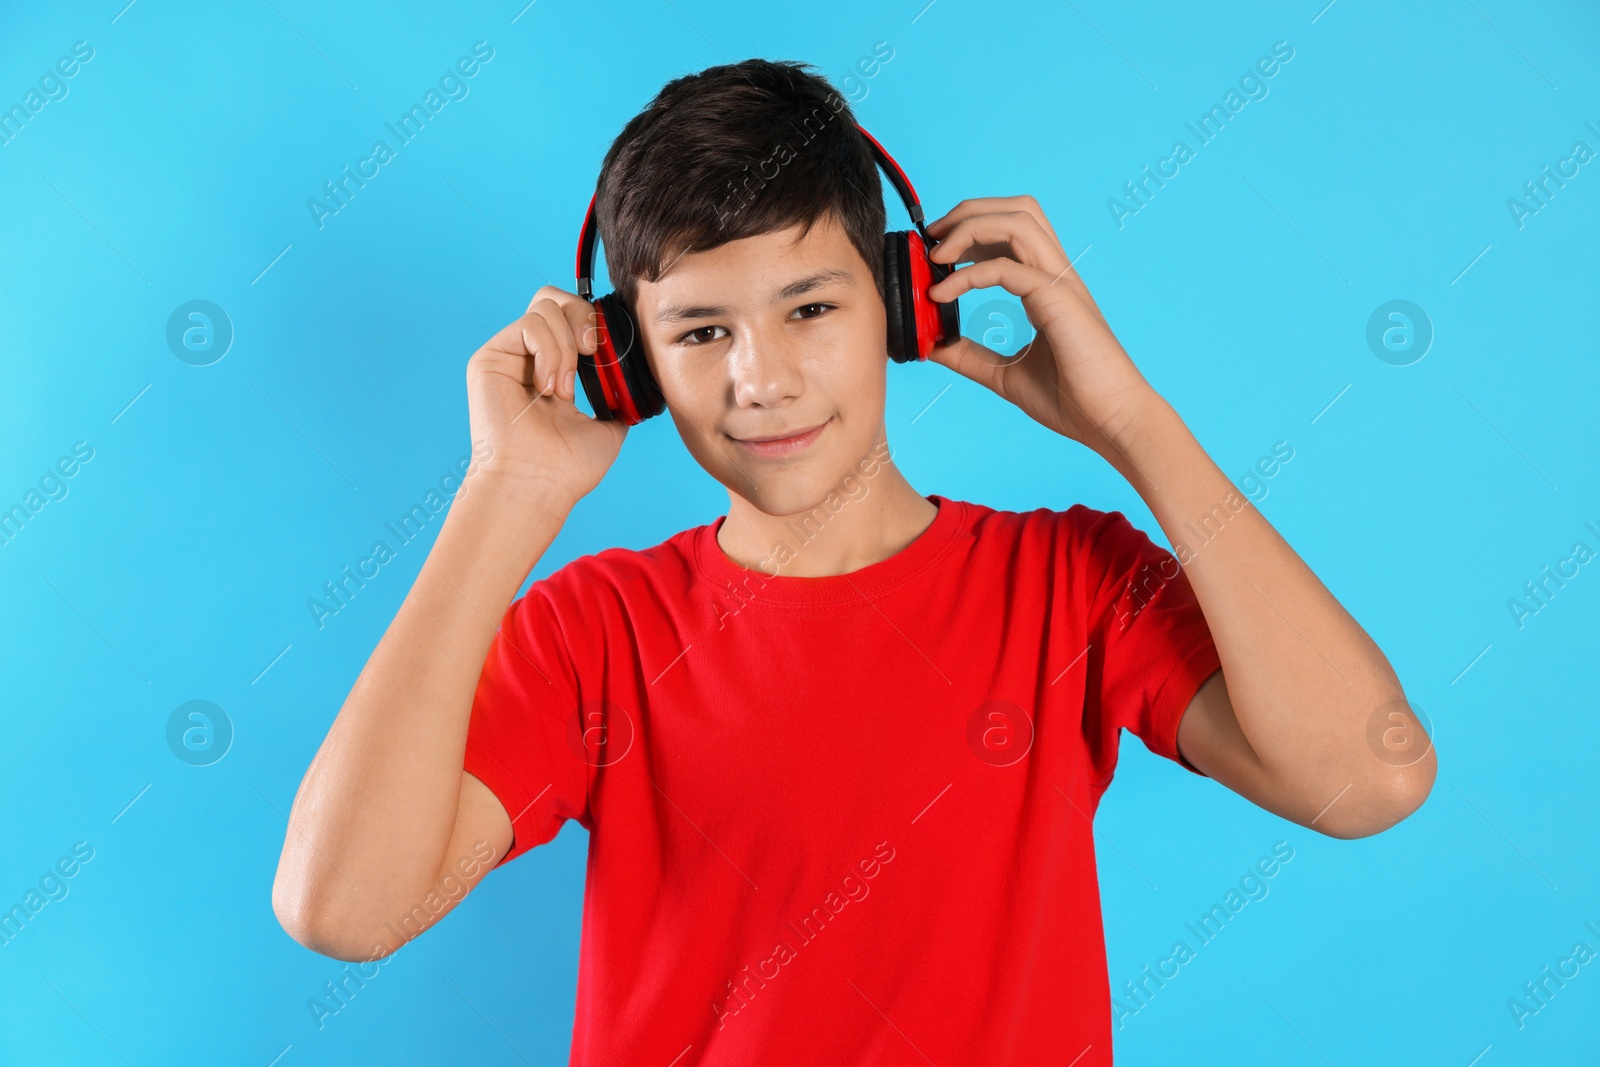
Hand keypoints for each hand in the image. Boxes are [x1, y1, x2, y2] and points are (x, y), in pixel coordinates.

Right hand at [464, 286, 627, 507]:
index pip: (571, 318)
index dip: (593, 322)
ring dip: (566, 347)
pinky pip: (529, 325)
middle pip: (554, 299)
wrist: (539, 484)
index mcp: (555, 369)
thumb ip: (618, 398)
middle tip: (592, 353)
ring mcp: (508, 356)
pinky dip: (550, 352)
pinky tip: (549, 387)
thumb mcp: (608, 427)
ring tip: (564, 390)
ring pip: (544, 308)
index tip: (607, 351)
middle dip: (582, 317)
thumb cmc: (566, 467)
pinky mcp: (490, 358)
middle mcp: (529, 358)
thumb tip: (632, 383)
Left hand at [923, 195, 1155, 456]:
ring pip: (1018, 221)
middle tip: (933, 237)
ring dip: (970, 228)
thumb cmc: (1073, 401)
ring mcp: (1060, 284)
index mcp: (1049, 287)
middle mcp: (1057, 276)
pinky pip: (1007, 268)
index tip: (937, 253)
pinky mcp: (1058, 300)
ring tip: (937, 255)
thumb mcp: (1005, 374)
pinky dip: (968, 274)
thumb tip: (932, 345)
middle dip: (970, 212)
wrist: (1111, 421)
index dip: (972, 231)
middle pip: (1018, 210)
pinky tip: (942, 294)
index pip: (1013, 233)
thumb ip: (969, 356)